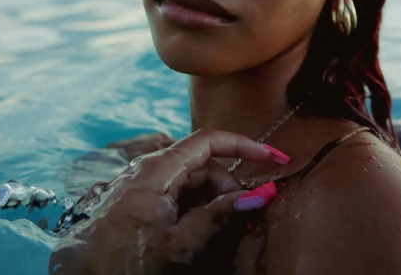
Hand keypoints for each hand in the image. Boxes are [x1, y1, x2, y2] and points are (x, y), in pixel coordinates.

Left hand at [49, 129, 285, 274]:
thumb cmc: (127, 261)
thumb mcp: (180, 243)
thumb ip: (220, 215)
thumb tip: (260, 194)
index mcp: (159, 169)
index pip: (210, 140)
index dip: (245, 145)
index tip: (274, 158)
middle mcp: (149, 166)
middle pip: (202, 163)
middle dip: (228, 184)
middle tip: (244, 215)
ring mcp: (141, 180)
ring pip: (189, 178)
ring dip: (212, 198)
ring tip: (222, 228)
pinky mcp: (137, 195)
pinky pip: (174, 190)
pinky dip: (193, 205)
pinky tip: (199, 229)